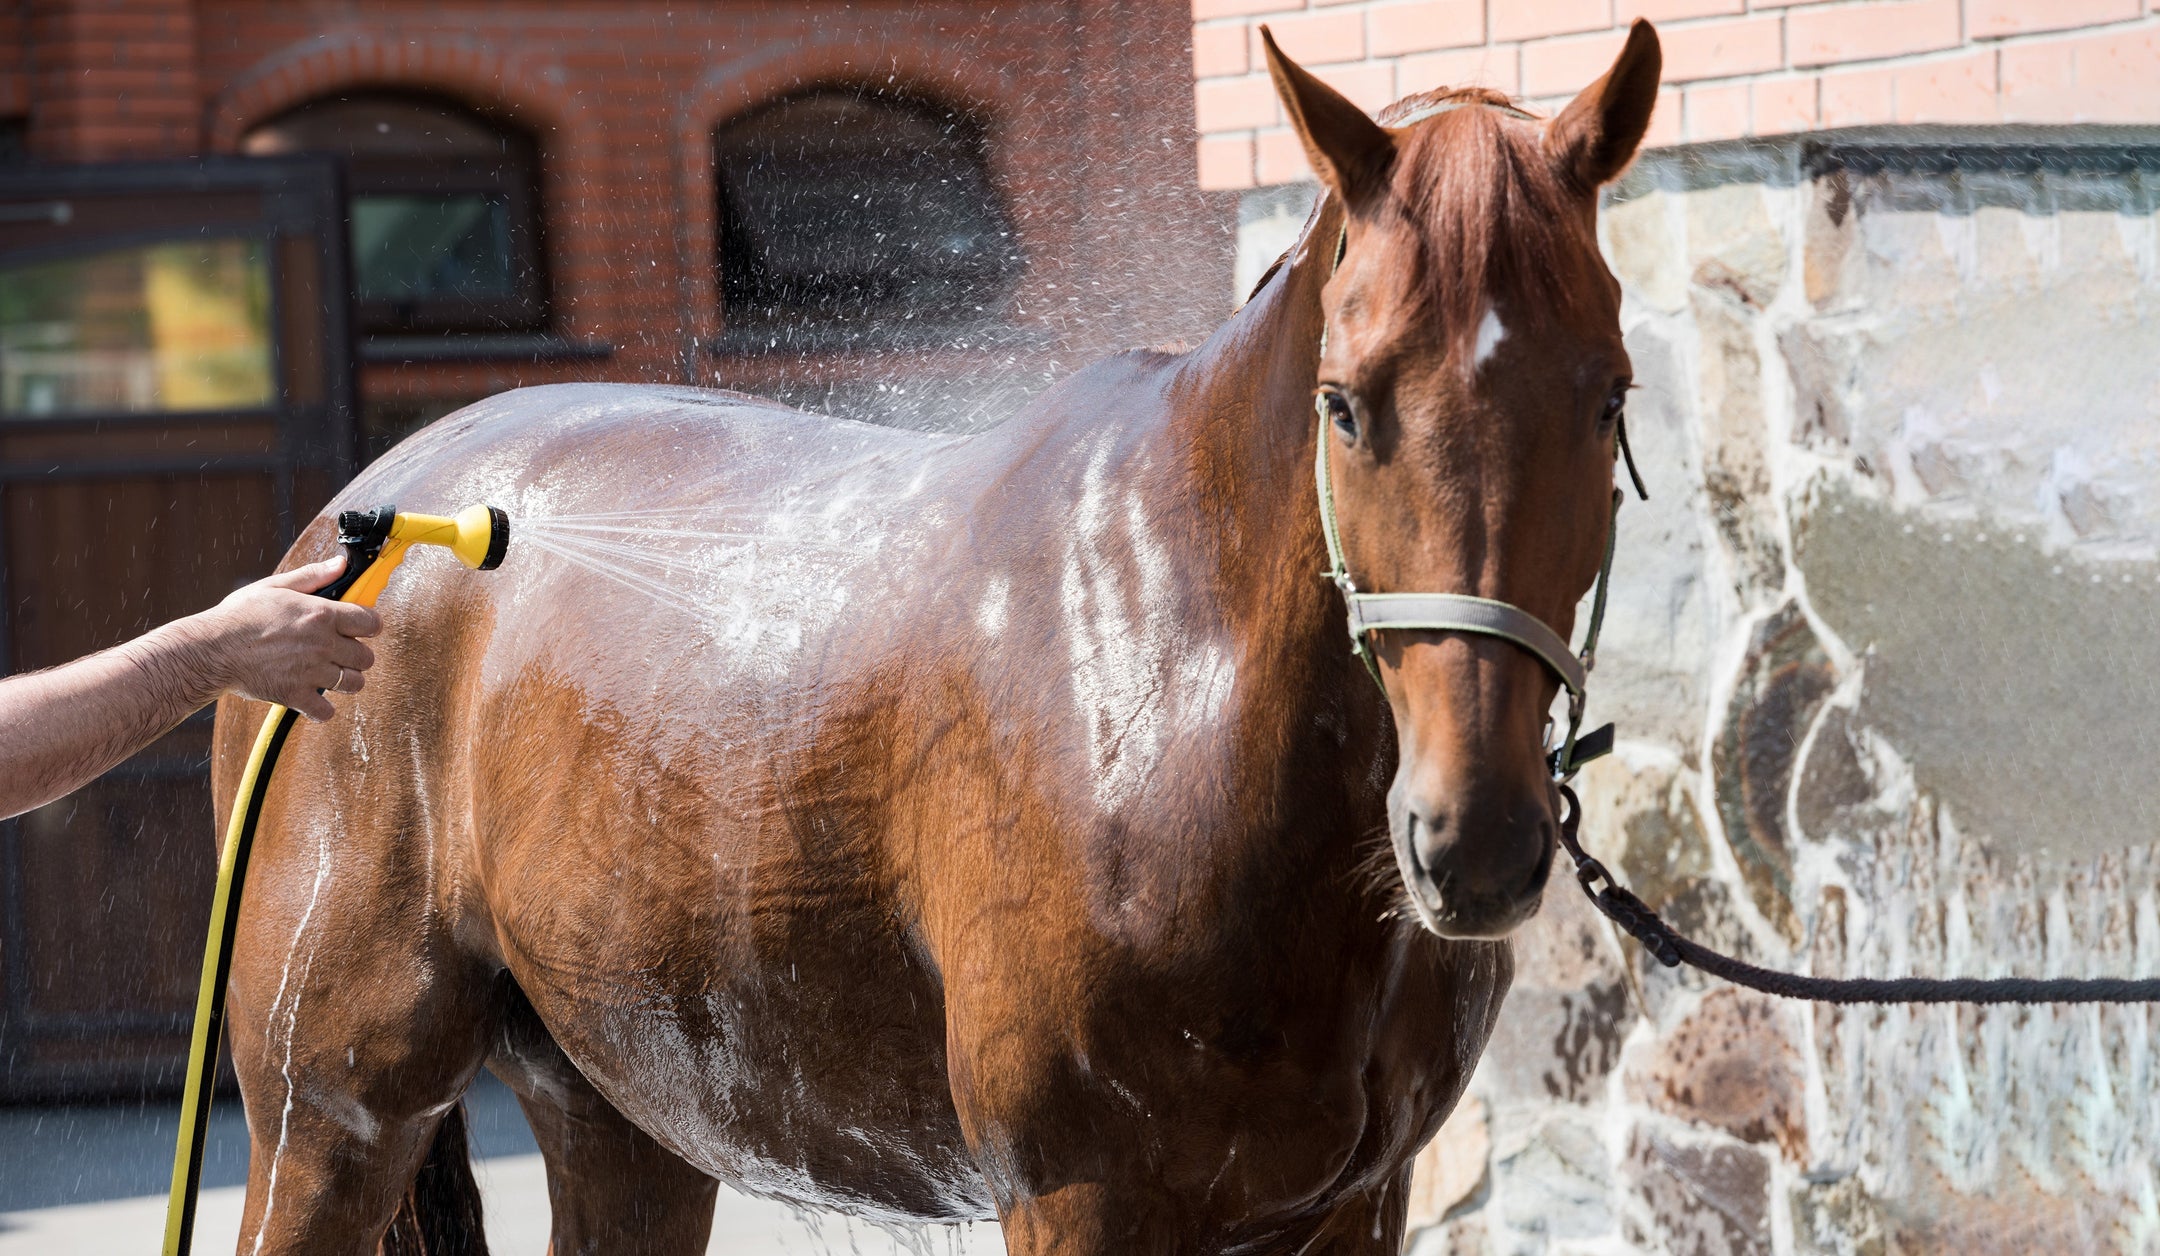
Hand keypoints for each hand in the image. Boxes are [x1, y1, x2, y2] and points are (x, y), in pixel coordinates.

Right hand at [195, 557, 381, 720]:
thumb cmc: (239, 615)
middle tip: (340, 653)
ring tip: (329, 674)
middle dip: (357, 655)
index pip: (371, 623)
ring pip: (354, 683)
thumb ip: (313, 577)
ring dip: (346, 680)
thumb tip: (341, 564)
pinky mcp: (294, 695)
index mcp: (321, 614)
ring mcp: (310, 672)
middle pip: (367, 657)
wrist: (210, 650)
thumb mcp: (276, 586)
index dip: (369, 625)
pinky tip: (312, 698)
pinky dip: (322, 709)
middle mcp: (322, 644)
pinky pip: (325, 711)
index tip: (360, 628)